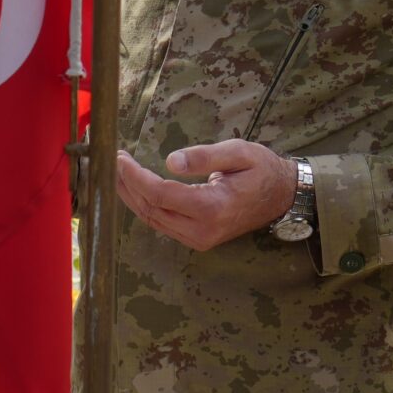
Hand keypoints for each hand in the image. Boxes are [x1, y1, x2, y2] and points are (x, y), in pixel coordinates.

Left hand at [114, 140, 294, 250]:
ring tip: (117, 174)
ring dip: (132, 197)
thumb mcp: (239, 152)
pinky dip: (145, 206)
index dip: (135, 177)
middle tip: (112, 162)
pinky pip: (162, 224)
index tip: (120, 158)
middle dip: (127, 186)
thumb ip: (205, 156)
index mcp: (212, 207)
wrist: (281, 196)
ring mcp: (199, 239)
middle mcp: (203, 230)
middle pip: (150, 210)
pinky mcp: (197, 239)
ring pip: (153, 220)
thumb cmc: (261, 170)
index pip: (160, 194)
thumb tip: (171, 161)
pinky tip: (134, 189)